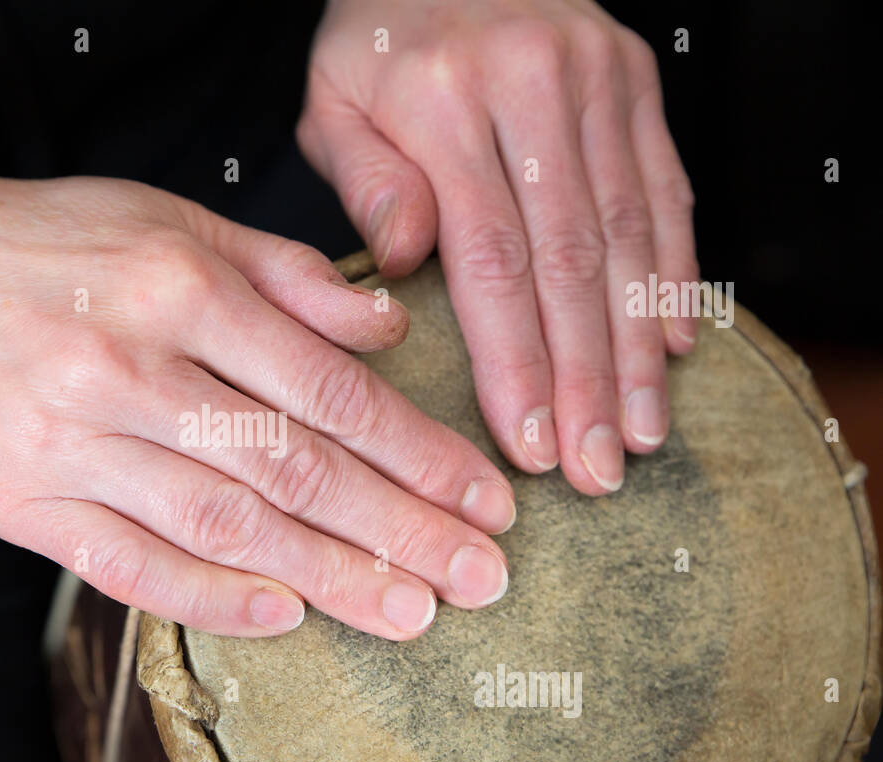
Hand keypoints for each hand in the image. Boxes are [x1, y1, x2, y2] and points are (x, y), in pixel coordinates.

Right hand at [0, 173, 515, 639]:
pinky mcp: (18, 500)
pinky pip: (126, 564)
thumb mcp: (169, 219)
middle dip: (400, 530)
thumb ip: (285, 274)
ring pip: (221, 523)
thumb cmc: (44, 243)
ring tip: (409, 613)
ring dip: (327, 575)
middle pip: (293, 467)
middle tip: (481, 580)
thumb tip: (386, 335)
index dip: (418, 453)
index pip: (328, 390)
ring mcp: (68, 441)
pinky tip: (283, 615)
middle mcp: (129, 366)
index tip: (485, 500)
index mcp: (180, 287)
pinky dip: (208, 595)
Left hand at [298, 0, 699, 494]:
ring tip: (641, 433)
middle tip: (595, 470)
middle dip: (587, 379)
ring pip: (629, 234)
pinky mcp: (637, 82)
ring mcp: (599, 81)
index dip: (516, 361)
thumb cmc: (379, 40)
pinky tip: (675, 347)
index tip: (529, 443)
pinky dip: (673, 272)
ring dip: (639, 345)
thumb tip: (405, 265)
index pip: (491, 258)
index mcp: (446, 100)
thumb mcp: (336, 97)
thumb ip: (366, 182)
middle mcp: (535, 87)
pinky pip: (665, 187)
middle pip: (571, 261)